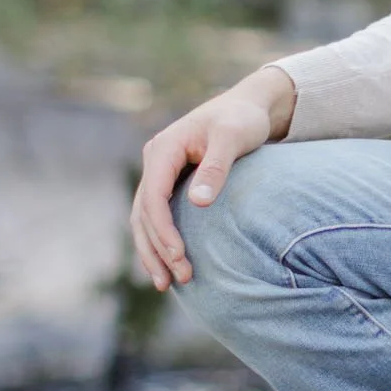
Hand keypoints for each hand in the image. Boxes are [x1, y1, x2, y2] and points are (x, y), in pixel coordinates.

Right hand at [129, 65, 294, 291]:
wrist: (247, 107)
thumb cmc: (242, 119)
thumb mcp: (233, 137)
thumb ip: (216, 167)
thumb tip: (198, 203)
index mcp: (163, 149)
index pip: (153, 197)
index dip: (163, 230)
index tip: (180, 256)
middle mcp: (155, 161)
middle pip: (143, 214)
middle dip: (158, 249)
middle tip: (179, 279)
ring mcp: (160, 173)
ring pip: (144, 220)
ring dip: (154, 251)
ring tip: (168, 283)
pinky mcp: (170, 183)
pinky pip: (157, 217)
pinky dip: (160, 241)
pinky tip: (171, 264)